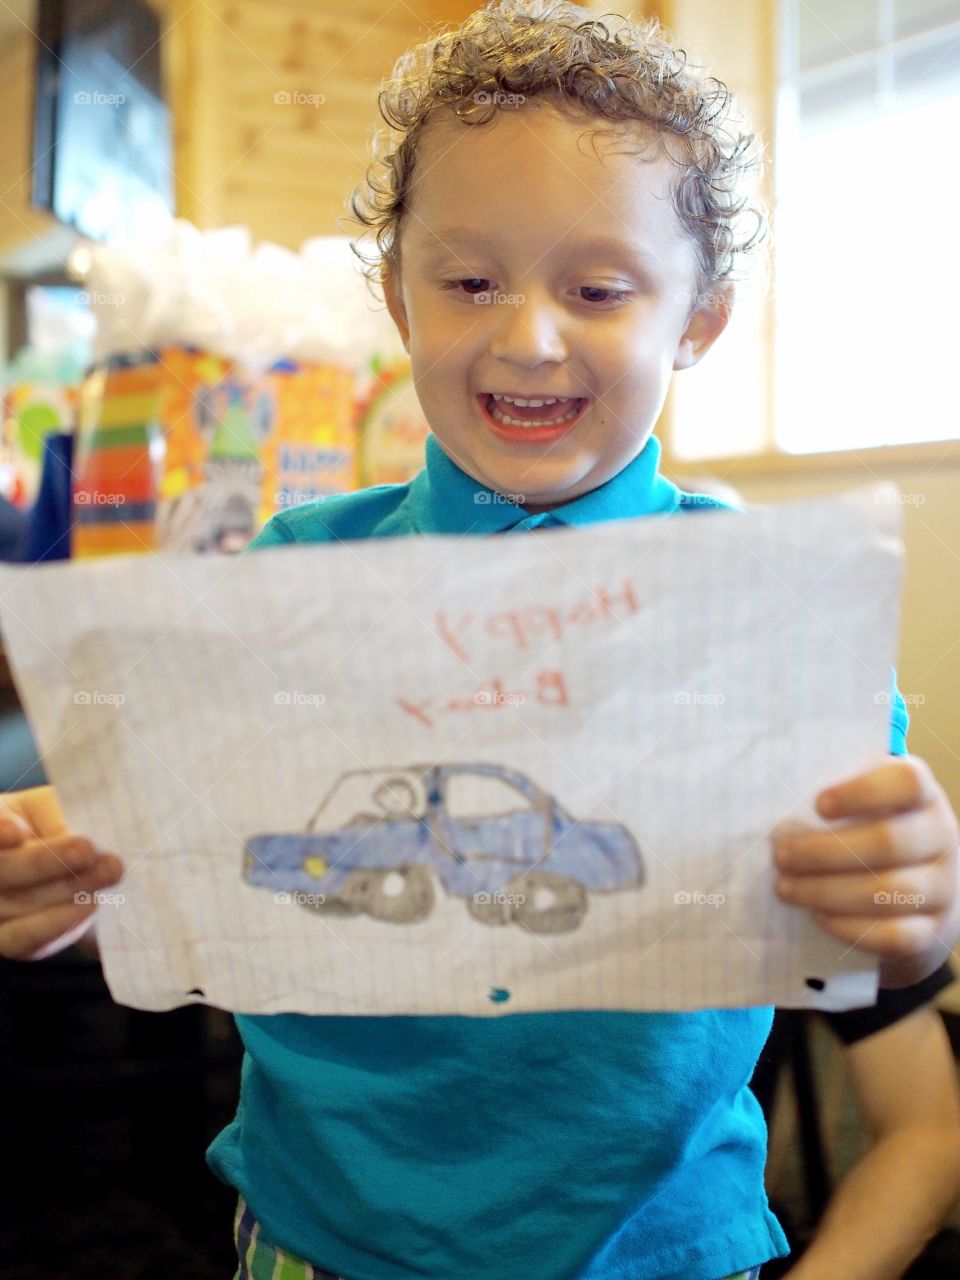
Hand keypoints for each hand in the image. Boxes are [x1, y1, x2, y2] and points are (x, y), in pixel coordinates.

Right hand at [0, 785, 122, 960]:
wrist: (58, 866)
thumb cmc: (47, 825)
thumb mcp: (45, 810)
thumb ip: (53, 816)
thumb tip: (75, 834)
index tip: (19, 832)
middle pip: (4, 870)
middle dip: (47, 862)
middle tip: (87, 851)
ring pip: (21, 905)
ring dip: (67, 890)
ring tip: (108, 873)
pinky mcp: (10, 940)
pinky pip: (26, 939)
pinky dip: (57, 924)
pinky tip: (89, 906)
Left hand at [773, 757, 959, 986]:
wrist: (922, 899)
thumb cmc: (875, 836)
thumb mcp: (867, 810)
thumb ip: (838, 799)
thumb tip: (775, 801)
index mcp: (924, 797)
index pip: (908, 782)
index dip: (863, 792)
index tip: (817, 805)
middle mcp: (943, 839)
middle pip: (888, 842)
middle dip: (823, 852)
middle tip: (779, 855)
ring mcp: (943, 888)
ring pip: (886, 892)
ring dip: (825, 891)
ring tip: (785, 888)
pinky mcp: (933, 931)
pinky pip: (891, 934)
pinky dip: (847, 926)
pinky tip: (816, 916)